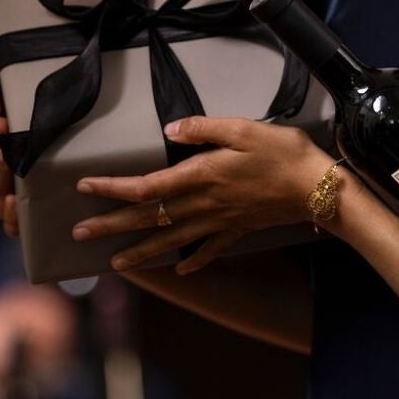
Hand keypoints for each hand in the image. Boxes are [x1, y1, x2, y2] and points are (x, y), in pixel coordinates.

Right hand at [0, 95, 17, 235]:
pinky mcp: (18, 221)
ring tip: (7, 154)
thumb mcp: (10, 121)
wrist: (61, 174)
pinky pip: (8, 223)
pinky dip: (9, 213)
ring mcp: (1, 202)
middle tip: (2, 124)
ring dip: (0, 170)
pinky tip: (12, 200)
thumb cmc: (30, 144)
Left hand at [72, 116, 336, 274]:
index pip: (147, 186)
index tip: (85, 187)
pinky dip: (193, 262)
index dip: (113, 188)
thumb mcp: (243, 128)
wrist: (318, 187)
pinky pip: (210, 250)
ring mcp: (222, 221)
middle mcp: (205, 204)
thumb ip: (203, 129)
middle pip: (151, 218)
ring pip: (173, 240)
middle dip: (113, 226)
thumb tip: (171, 129)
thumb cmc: (283, 153)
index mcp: (202, 175)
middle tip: (79, 235)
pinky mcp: (239, 230)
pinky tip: (180, 270)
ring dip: (141, 252)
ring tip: (116, 263)